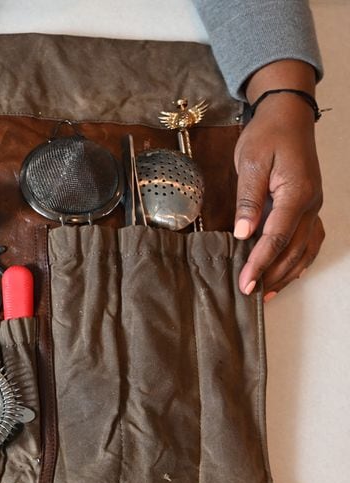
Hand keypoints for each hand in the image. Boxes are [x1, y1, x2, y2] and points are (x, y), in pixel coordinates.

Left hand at [233, 61, 324, 299]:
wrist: (287, 115)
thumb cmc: (267, 135)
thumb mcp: (250, 162)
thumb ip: (248, 198)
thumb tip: (244, 232)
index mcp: (297, 193)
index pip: (277, 237)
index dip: (260, 263)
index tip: (246, 282)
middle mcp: (310, 203)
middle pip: (294, 249)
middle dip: (272, 274)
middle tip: (250, 293)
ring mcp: (313, 205)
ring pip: (305, 248)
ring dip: (287, 272)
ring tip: (267, 292)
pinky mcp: (308, 204)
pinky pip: (309, 238)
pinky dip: (300, 259)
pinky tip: (288, 272)